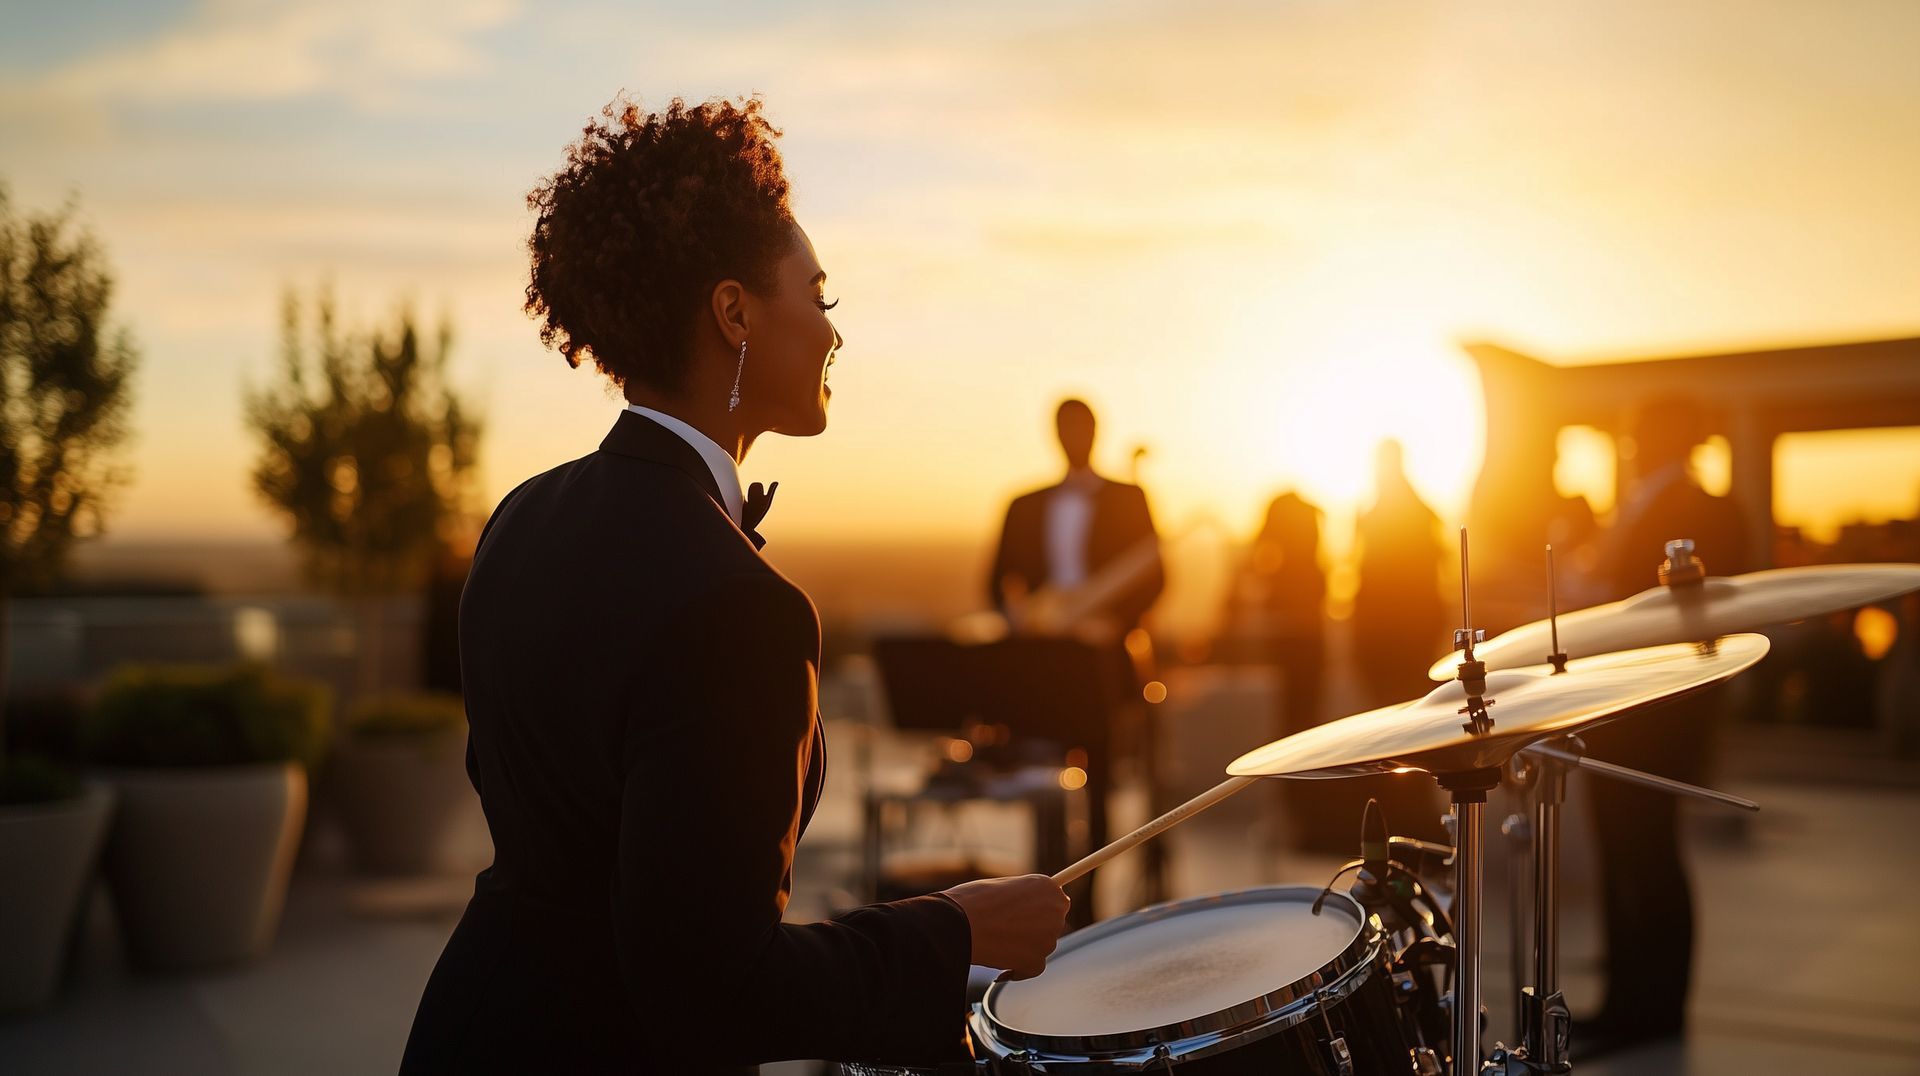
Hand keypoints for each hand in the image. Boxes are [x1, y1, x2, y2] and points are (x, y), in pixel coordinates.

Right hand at [942, 874, 1069, 979]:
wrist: (959, 921)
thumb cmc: (974, 901)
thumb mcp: (1004, 887)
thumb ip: (1023, 898)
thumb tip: (1028, 912)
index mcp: (1047, 885)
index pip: (1056, 902)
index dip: (1041, 911)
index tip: (1032, 917)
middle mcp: (1055, 910)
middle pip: (1050, 925)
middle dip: (1033, 930)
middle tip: (1008, 931)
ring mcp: (1049, 937)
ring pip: (1041, 947)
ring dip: (1024, 948)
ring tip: (996, 942)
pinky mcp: (1038, 961)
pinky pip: (1033, 968)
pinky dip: (1019, 970)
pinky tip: (1002, 968)